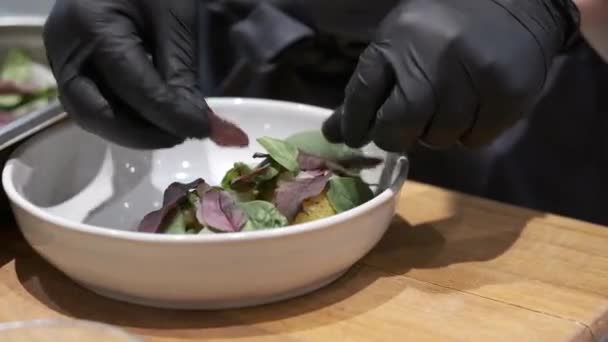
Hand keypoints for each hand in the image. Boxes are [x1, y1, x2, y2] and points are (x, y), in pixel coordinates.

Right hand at [43, 0, 208, 148]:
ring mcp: (64, 59)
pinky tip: (159, 117)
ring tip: (175, 129)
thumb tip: (198, 123)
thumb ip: (181, 71)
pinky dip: (130, 117)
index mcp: (90, 25)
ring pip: (93, 114)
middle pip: (94, 113)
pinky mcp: (74, 66)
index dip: (169, 116)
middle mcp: (65, 49)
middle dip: (142, 135)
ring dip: (136, 131)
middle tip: (183, 136)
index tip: (203, 130)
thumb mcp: (173, 16)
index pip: (131, 87)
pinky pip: (98, 103)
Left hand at [322, 0, 579, 151]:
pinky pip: (474, 140)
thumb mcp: (398, 42)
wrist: (516, 0)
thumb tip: (334, 133)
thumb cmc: (444, 25)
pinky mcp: (506, 94)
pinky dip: (468, 134)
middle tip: (403, 131)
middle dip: (394, 136)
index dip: (354, 123)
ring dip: (435, 134)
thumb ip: (369, 87)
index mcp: (398, 40)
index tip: (354, 135)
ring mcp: (472, 76)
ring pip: (438, 138)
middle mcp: (433, 57)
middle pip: (398, 124)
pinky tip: (471, 111)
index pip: (361, 94)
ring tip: (443, 110)